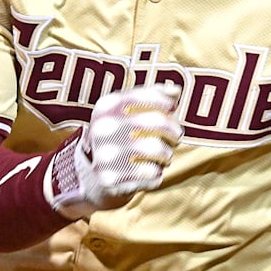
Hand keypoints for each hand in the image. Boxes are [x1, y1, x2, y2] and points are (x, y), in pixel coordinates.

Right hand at [44, 84, 182, 218]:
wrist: (94, 173)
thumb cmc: (120, 135)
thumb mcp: (128, 111)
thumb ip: (152, 96)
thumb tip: (176, 90)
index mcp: (105, 108)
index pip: (142, 96)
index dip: (163, 101)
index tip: (172, 107)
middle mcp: (102, 130)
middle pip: (156, 122)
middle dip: (174, 129)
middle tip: (177, 135)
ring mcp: (105, 156)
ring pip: (158, 150)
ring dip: (168, 153)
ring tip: (165, 156)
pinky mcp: (112, 180)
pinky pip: (153, 174)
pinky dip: (158, 172)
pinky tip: (151, 170)